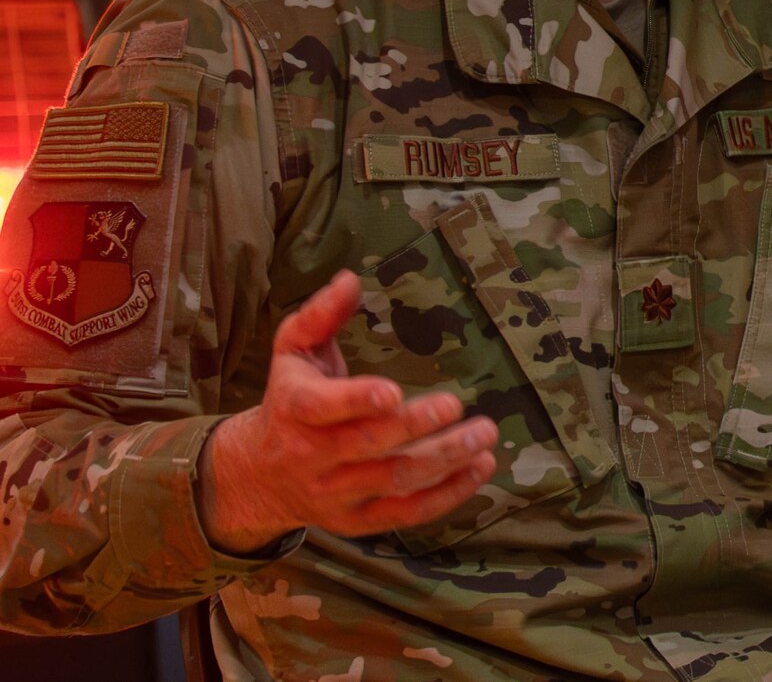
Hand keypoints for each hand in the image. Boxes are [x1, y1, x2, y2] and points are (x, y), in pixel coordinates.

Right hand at [196, 270, 497, 552]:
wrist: (257, 476)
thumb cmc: (288, 399)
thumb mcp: (292, 352)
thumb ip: (319, 316)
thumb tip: (349, 279)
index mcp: (296, 410)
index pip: (321, 408)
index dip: (356, 400)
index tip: (394, 392)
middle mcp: (313, 457)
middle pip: (369, 445)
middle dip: (416, 427)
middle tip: (458, 405)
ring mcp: (337, 494)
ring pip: (394, 481)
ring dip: (445, 460)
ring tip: (485, 436)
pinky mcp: (358, 520)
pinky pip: (406, 514)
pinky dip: (447, 495)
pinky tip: (480, 468)